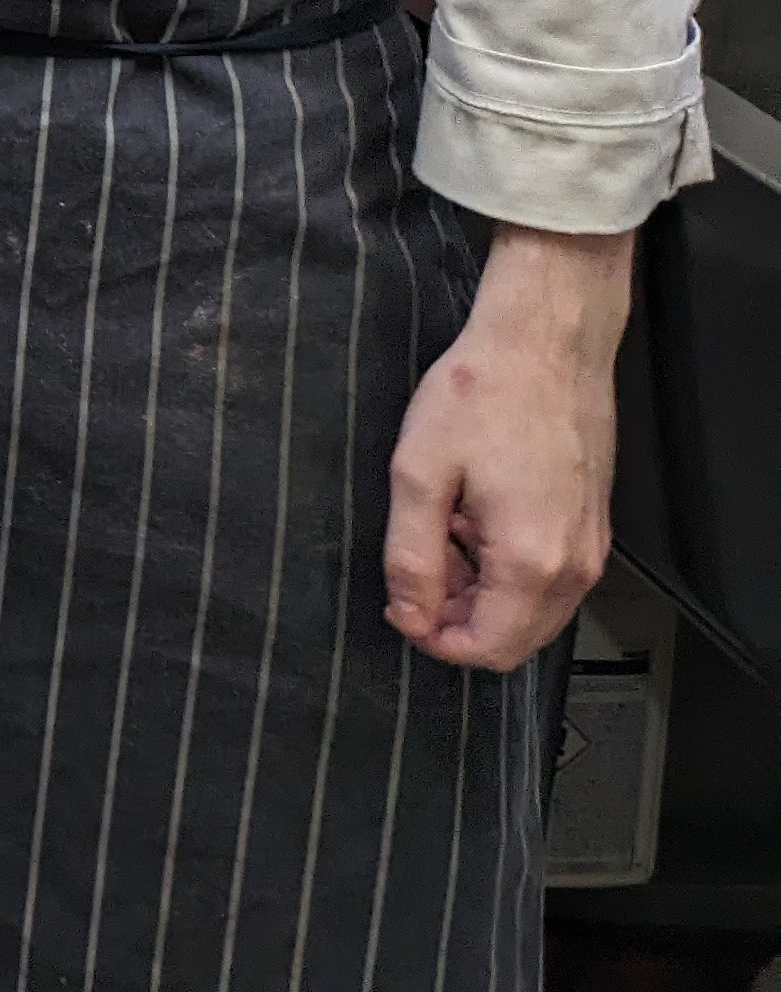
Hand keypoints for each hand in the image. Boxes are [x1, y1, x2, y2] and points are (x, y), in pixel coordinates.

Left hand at [382, 221, 629, 669]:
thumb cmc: (483, 394)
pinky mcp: (593, 526)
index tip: (397, 603)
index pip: (488, 650)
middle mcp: (576, 570)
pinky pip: (549, 576)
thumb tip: (410, 616)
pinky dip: (506, 566)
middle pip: (514, 639)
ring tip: (444, 525)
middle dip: (456, 617)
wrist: (547, 341)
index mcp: (532, 564)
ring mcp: (592, 548)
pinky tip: (474, 513)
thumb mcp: (419, 473)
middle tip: (416, 560)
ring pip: (532, 610)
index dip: (433, 639)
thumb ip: (412, 557)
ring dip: (480, 590)